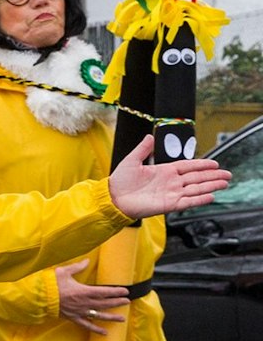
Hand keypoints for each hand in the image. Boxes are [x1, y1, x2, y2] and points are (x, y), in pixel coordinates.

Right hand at [54, 259, 129, 333]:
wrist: (39, 298)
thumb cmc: (51, 284)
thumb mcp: (64, 272)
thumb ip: (77, 267)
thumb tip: (87, 261)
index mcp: (84, 291)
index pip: (104, 291)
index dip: (116, 291)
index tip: (125, 291)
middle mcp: (84, 302)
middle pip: (105, 303)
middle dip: (117, 302)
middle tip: (127, 302)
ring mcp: (80, 311)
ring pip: (99, 315)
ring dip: (112, 317)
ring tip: (122, 319)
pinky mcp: (73, 318)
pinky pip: (87, 325)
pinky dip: (96, 329)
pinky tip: (105, 333)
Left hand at [106, 137, 229, 219]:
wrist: (112, 198)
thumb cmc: (120, 181)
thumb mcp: (132, 161)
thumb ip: (143, 149)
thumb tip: (149, 136)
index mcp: (164, 171)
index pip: (188, 166)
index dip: (202, 165)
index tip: (215, 164)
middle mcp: (170, 183)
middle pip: (196, 178)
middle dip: (212, 176)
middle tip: (228, 175)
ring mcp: (171, 194)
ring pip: (195, 189)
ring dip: (210, 186)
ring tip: (224, 183)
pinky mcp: (168, 205)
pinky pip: (187, 202)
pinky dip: (199, 200)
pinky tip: (211, 196)